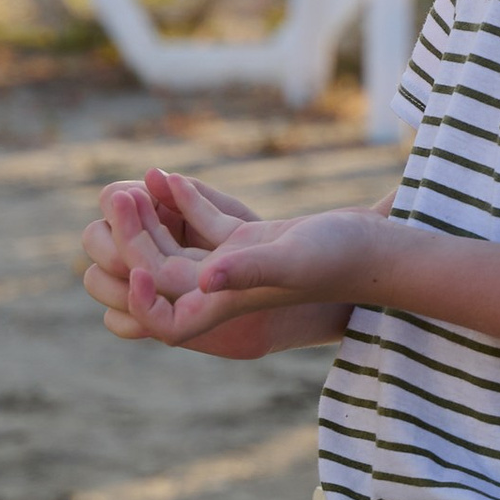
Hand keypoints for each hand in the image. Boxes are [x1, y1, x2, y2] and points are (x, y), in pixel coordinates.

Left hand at [114, 202, 387, 349]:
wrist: (382, 247)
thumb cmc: (344, 257)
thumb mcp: (294, 258)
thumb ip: (250, 269)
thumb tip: (207, 277)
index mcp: (231, 305)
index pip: (167, 324)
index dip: (141, 303)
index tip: (132, 269)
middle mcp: (228, 291)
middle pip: (161, 276)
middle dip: (134, 241)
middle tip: (117, 200)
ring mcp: (238, 265)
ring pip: (177, 247)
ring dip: (151, 219)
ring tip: (129, 188)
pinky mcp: (252, 240)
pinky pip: (205, 224)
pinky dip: (184, 201)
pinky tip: (164, 175)